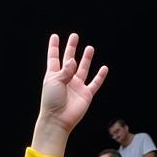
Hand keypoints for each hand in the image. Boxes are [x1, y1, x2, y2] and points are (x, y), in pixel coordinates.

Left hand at [32, 33, 107, 155]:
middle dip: (71, 48)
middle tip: (74, 36)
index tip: (55, 36)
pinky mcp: (86, 94)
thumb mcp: (54, 82)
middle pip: (69, 60)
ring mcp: (76, 87)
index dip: (54, 47)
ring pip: (82, 69)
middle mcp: (65, 80)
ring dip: (86, 59)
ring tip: (89, 48)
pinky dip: (100, 76)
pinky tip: (104, 68)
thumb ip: (65, 70)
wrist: (58, 120)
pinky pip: (95, 83)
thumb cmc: (51, 102)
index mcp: (54, 76)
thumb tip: (73, 60)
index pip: (54, 58)